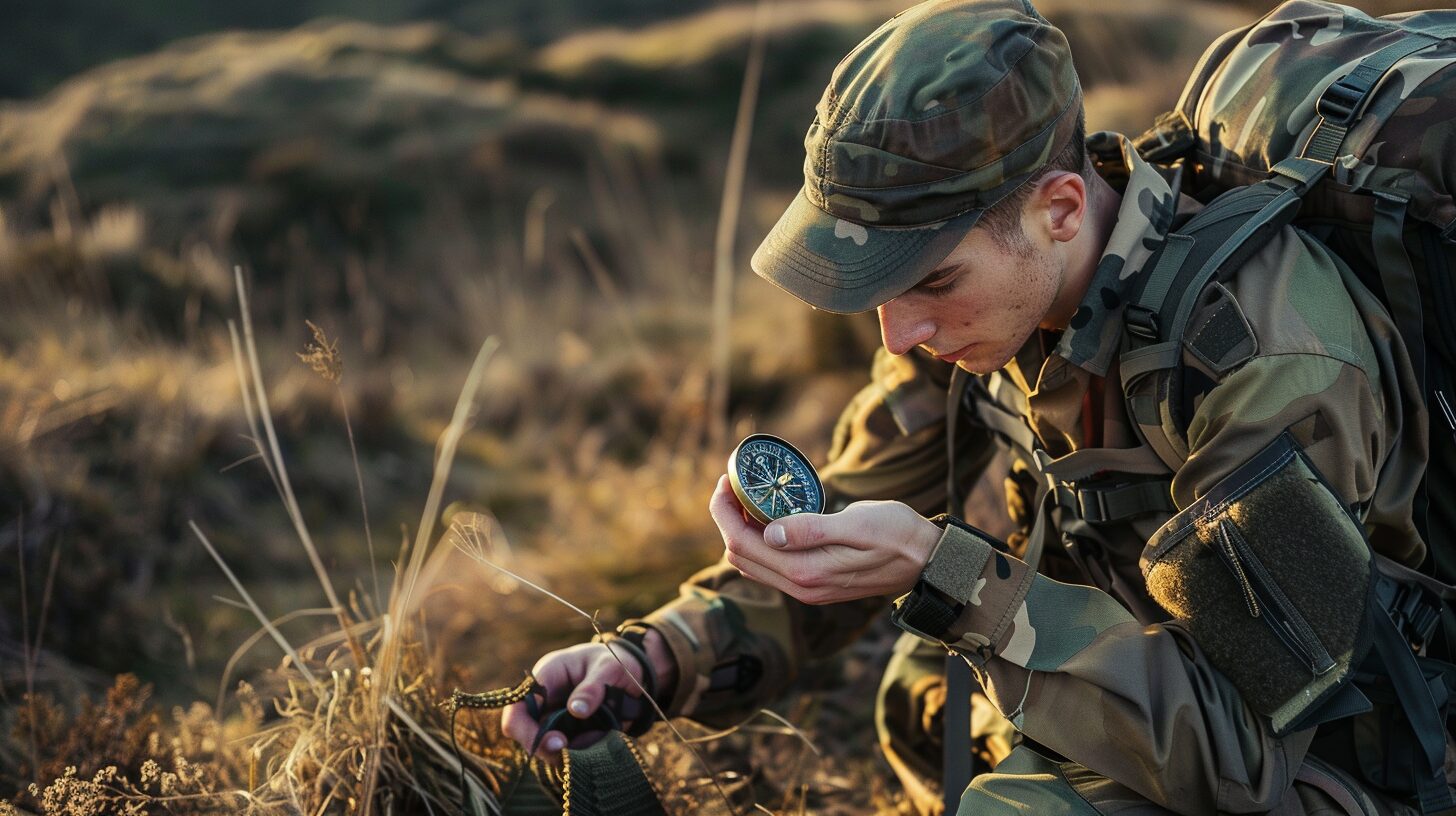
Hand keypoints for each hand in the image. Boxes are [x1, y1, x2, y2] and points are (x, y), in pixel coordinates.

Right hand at [501, 630, 675, 761]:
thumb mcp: (609, 667)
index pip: (518, 708)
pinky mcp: (569, 733)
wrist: (632, 672)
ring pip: (548, 747)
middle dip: (548, 747)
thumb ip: (593, 687)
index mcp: (546, 677)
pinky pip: (569, 751)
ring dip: (571, 751)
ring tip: (599, 735)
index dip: (526, 730)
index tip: (556, 742)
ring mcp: (555, 719)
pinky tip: (602, 737)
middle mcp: (545, 700)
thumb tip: (576, 711)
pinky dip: (584, 752)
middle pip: (527, 734)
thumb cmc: (615, 661)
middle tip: (571, 751)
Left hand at [709, 474, 940, 604]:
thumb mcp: (857, 524)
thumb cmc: (898, 535)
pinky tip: (768, 517)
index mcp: (805, 572)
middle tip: (733, 484)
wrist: (928, 561)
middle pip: (739, 555)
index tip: (727, 480)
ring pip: (752, 563)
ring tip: (747, 497)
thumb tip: (769, 532)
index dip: (724, 511)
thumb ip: (812, 531)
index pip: (742, 543)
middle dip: (727, 519)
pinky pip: (771, 566)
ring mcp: (807, 589)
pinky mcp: (815, 584)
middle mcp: (800, 587)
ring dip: (741, 530)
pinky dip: (759, 541)